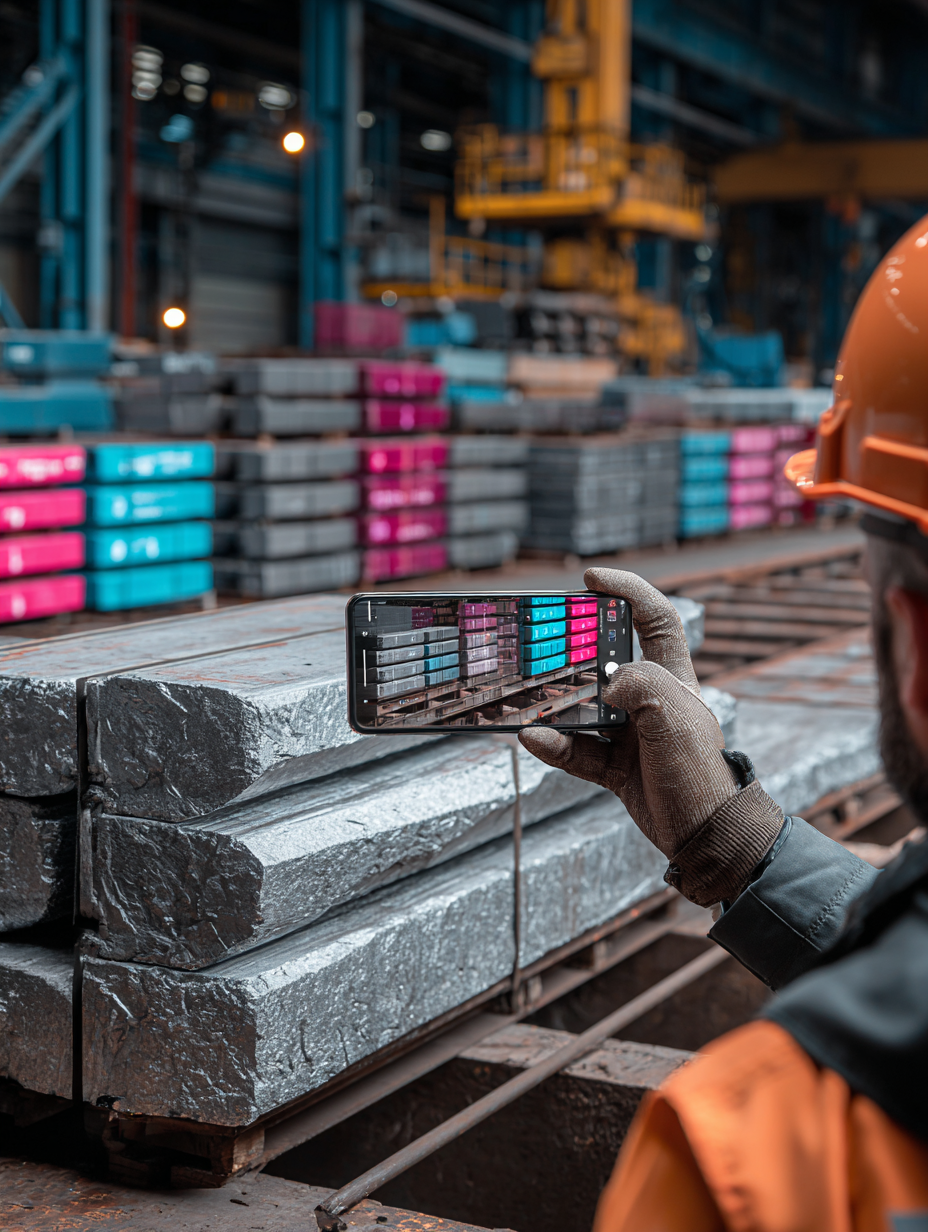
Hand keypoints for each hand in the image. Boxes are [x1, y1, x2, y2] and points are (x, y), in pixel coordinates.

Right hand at [519, 567, 737, 860]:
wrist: (707, 838)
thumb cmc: (700, 773)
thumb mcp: (673, 718)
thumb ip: (640, 686)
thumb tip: (604, 685)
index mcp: (674, 679)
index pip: (655, 620)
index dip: (627, 591)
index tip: (591, 579)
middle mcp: (651, 701)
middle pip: (607, 662)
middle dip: (575, 653)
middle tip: (543, 645)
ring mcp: (631, 734)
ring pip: (584, 710)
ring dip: (556, 708)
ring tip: (527, 701)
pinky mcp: (616, 767)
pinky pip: (577, 751)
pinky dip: (555, 747)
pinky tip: (533, 740)